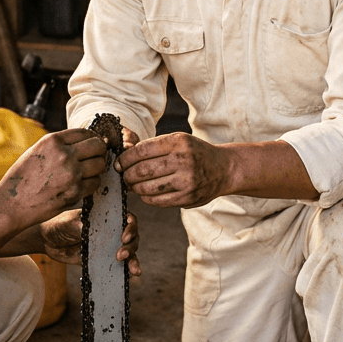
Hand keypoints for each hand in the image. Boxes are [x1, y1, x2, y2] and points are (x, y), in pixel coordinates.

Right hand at [0, 129, 106, 227]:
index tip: (92, 144)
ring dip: (97, 167)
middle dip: (99, 150)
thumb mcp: (36, 151)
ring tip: (89, 171)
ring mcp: (71, 173)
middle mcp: (64, 154)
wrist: (12, 204)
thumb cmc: (21, 178)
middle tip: (95, 156)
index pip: (85, 132)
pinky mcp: (75, 192)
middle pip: (98, 146)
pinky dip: (92, 183)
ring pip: (100, 164)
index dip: (91, 138)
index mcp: (53, 141)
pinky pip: (96, 183)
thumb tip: (81, 142)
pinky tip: (83, 184)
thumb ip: (58, 145)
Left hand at [38, 209, 141, 276]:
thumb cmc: (58, 224)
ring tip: (133, 269)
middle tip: (120, 255)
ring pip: (129, 250)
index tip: (124, 237)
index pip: (126, 217)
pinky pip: (118, 264)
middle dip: (131, 245)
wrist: (47, 240)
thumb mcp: (69, 223)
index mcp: (105, 215)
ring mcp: (108, 245)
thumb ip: (82, 226)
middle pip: (131, 235)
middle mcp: (110, 229)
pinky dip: (127, 268)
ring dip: (133, 258)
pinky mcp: (102, 259)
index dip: (130, 226)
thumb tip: (90, 230)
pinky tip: (133, 274)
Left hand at [116, 132, 231, 207]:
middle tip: (123, 176)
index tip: (119, 163)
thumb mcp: (179, 141)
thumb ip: (155, 147)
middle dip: (127, 174)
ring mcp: (186, 180)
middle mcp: (183, 160)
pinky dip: (146, 197)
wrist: (223, 169)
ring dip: (134, 187)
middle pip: (142, 170)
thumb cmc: (194, 153)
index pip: (142, 150)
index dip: (125, 158)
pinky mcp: (187, 197)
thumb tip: (124, 158)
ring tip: (132, 185)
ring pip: (148, 187)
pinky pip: (158, 201)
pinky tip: (144, 193)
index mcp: (178, 142)